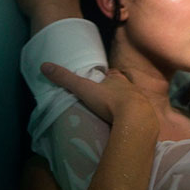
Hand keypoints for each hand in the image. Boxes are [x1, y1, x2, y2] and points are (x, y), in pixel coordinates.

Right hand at [41, 63, 156, 125]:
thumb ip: (66, 79)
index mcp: (118, 79)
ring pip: (132, 101)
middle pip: (123, 87)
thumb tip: (44, 66)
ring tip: (115, 113)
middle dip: (116, 91)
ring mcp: (141, 102)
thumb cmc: (110, 100)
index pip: (112, 75)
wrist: (136, 118)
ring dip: (124, 105)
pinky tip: (126, 123)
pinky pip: (138, 115)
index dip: (107, 77)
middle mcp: (131, 88)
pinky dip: (132, 117)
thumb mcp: (84, 88)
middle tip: (106, 99)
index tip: (100, 80)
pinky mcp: (146, 117)